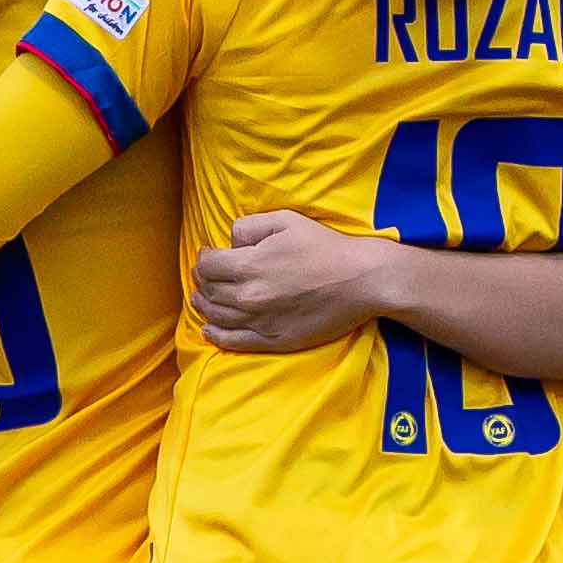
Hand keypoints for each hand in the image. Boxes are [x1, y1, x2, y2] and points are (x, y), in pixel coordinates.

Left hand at [187, 211, 392, 353]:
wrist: (360, 281)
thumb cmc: (325, 247)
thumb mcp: (285, 220)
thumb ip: (249, 227)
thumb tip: (230, 242)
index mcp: (249, 266)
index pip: (207, 266)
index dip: (203, 258)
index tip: (208, 254)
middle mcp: (249, 297)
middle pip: (208, 291)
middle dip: (202, 281)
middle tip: (205, 275)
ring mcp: (260, 322)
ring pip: (216, 317)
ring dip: (204, 306)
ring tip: (201, 299)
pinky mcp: (274, 340)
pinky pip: (234, 342)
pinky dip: (216, 336)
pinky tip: (209, 330)